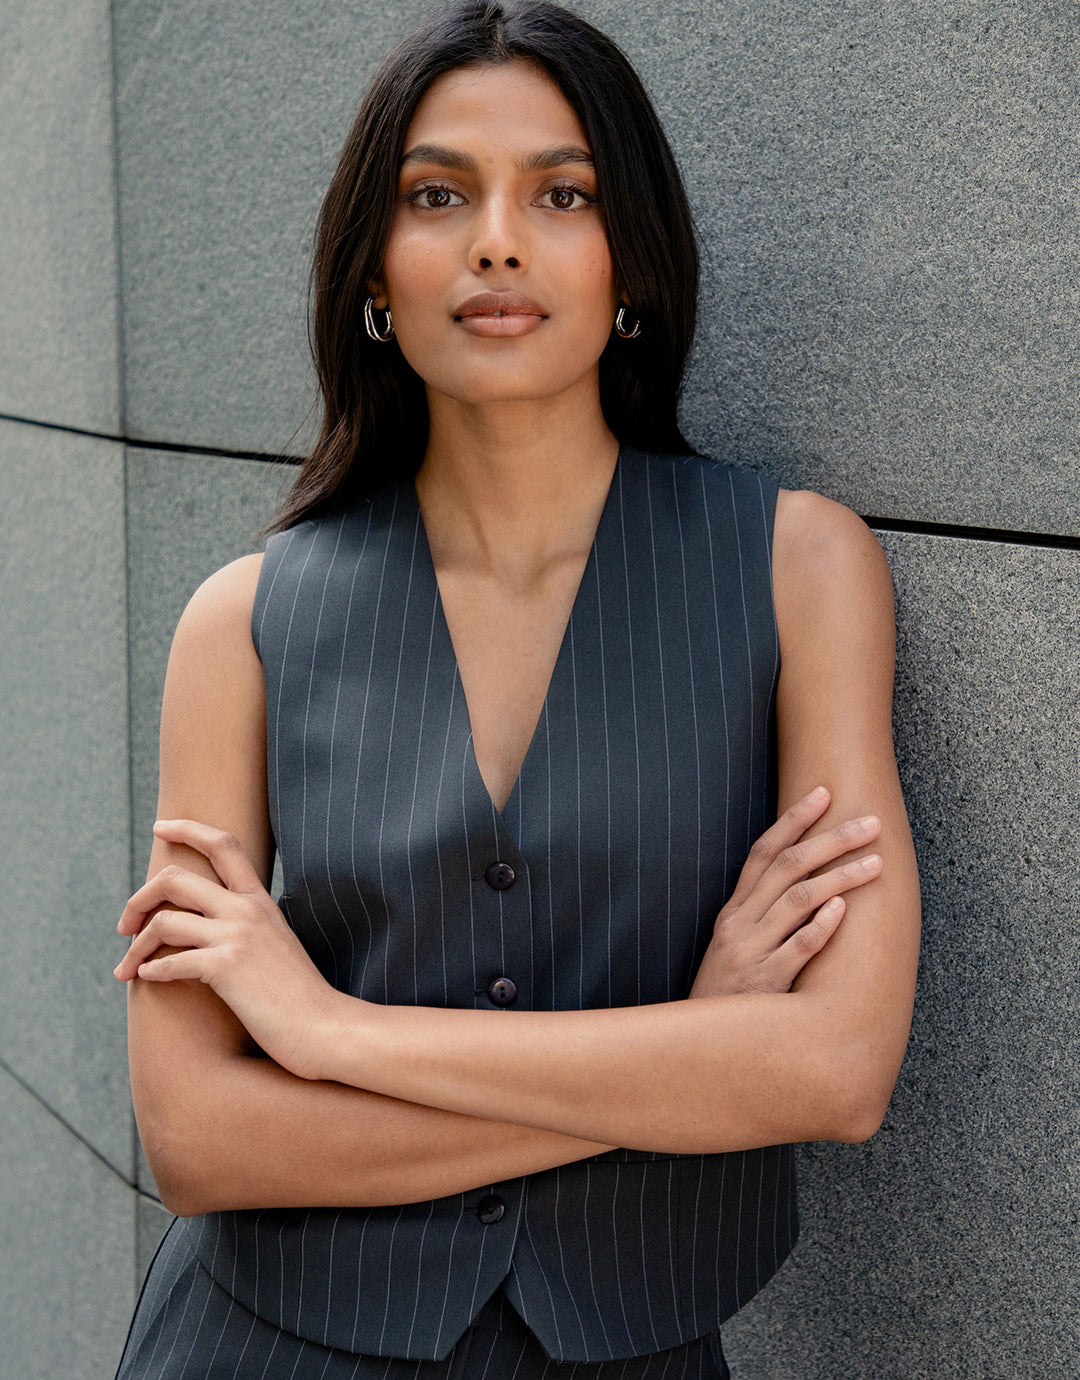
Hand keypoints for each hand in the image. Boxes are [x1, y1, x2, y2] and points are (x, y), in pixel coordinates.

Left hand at [114, 820, 346, 1079]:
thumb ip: (248, 923)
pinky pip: (170, 961)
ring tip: (127, 967)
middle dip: (138, 899)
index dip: (187, 829)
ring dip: (135, 946)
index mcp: (260, 900)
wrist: (323, 1026)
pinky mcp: (226, 968)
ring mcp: (237, 936)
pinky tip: (146, 978)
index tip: (160, 827)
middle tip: (125, 925)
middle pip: (175, 879)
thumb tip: (210, 922)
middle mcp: (247, 910)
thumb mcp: (277, 942)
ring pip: (164, 921)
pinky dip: (150, 970)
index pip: (223, 844)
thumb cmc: (299, 993)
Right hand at [689, 787, 881, 997]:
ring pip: (798, 900)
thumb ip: (763, 915)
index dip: (794, 820)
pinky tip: (845, 909)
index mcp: (734, 911)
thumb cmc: (730, 994)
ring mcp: (752, 951)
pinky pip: (798, 948)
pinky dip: (822, 926)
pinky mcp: (766, 983)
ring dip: (841, 877)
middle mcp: (740, 923)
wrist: (703, 1044)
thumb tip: (808, 880)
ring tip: (877, 862)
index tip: (824, 793)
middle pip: (787, 866)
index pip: (763, 852)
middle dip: (831, 839)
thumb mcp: (735, 946)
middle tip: (870, 823)